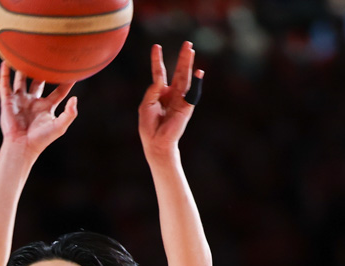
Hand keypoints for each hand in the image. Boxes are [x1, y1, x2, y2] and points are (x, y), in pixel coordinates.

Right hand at [0, 63, 76, 156]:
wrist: (22, 146)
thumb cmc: (41, 139)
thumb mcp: (60, 126)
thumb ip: (70, 114)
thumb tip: (74, 98)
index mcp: (47, 106)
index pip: (58, 91)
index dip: (66, 82)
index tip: (72, 70)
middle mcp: (33, 101)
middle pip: (39, 81)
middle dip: (42, 70)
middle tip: (47, 56)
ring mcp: (20, 100)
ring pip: (21, 80)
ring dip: (22, 69)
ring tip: (24, 54)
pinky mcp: (8, 102)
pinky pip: (5, 85)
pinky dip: (4, 74)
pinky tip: (5, 62)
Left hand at [139, 42, 201, 156]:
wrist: (156, 142)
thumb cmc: (149, 126)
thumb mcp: (146, 104)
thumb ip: (152, 90)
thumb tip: (159, 78)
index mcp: (161, 93)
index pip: (160, 73)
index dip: (157, 60)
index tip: (156, 46)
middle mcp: (172, 94)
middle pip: (178, 72)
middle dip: (182, 58)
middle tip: (187, 43)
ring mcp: (180, 100)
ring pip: (185, 78)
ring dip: (188, 64)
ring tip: (191, 50)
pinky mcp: (186, 107)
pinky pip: (191, 92)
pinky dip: (195, 82)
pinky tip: (198, 72)